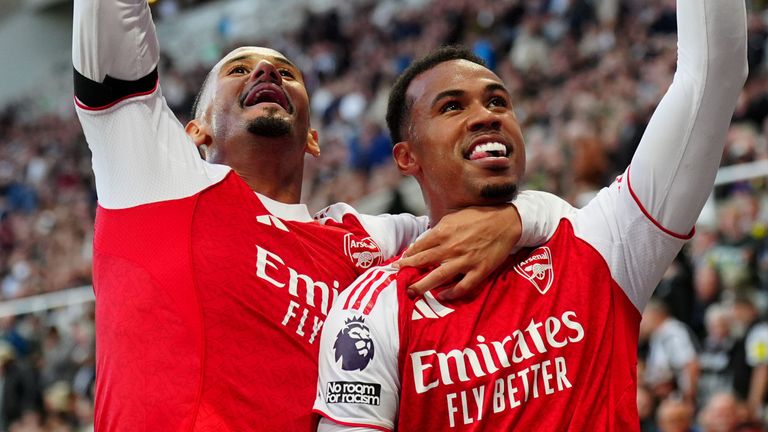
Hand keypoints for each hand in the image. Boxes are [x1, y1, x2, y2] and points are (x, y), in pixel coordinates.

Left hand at [394, 204, 520, 299]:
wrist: (506, 221)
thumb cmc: (478, 216)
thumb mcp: (453, 217)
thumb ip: (438, 230)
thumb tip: (422, 242)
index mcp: (443, 231)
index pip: (418, 246)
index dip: (407, 256)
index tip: (400, 262)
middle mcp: (451, 247)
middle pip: (423, 262)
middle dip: (407, 270)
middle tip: (397, 277)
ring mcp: (465, 260)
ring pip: (438, 277)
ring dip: (422, 286)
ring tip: (411, 292)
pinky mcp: (479, 270)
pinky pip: (462, 287)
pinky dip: (450, 293)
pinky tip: (442, 295)